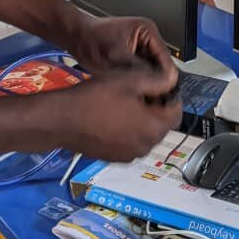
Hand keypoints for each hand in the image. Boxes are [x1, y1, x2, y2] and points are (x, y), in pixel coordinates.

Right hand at [54, 58, 181, 162]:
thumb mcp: (129, 81)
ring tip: (124, 104)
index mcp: (154, 128)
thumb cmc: (96, 97)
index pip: (176, 113)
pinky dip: (127, 132)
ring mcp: (129, 155)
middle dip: (156, 109)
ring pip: (144, 135)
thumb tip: (173, 80)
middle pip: (160, 126)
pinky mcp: (113, 158)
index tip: (159, 85)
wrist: (61, 120)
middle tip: (139, 92)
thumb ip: (157, 81)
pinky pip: (129, 143)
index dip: (171, 97)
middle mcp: (146, 147)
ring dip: (141, 121)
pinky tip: (111, 118)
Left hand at [72, 15, 177, 87]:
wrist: (75, 37)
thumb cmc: (90, 39)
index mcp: (148, 31)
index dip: (165, 80)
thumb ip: (140, 69)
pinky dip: (138, 83)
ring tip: (137, 95)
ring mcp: (141, 48)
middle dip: (155, 83)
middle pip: (162, 68)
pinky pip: (142, 74)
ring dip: (146, 84)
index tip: (161, 96)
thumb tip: (159, 82)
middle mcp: (148, 39)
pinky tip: (131, 91)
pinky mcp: (134, 57)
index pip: (167, 60)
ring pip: (152, 73)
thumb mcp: (116, 57)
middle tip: (147, 99)